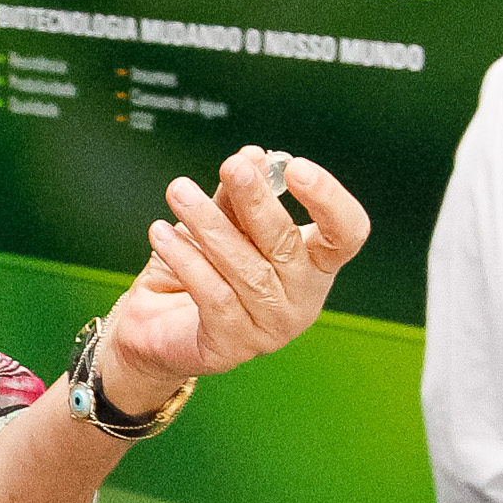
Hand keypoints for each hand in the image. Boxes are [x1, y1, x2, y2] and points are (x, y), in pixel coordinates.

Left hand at [97, 149, 370, 412]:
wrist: (156, 323)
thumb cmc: (203, 267)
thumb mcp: (223, 223)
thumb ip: (238, 195)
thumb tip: (252, 156)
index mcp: (315, 263)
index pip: (346, 233)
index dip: (330, 200)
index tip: (295, 167)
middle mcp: (303, 298)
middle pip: (288, 244)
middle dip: (257, 201)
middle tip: (231, 166)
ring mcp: (271, 328)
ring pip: (246, 269)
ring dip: (210, 224)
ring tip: (180, 192)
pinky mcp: (232, 347)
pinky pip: (213, 295)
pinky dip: (186, 259)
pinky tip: (160, 232)